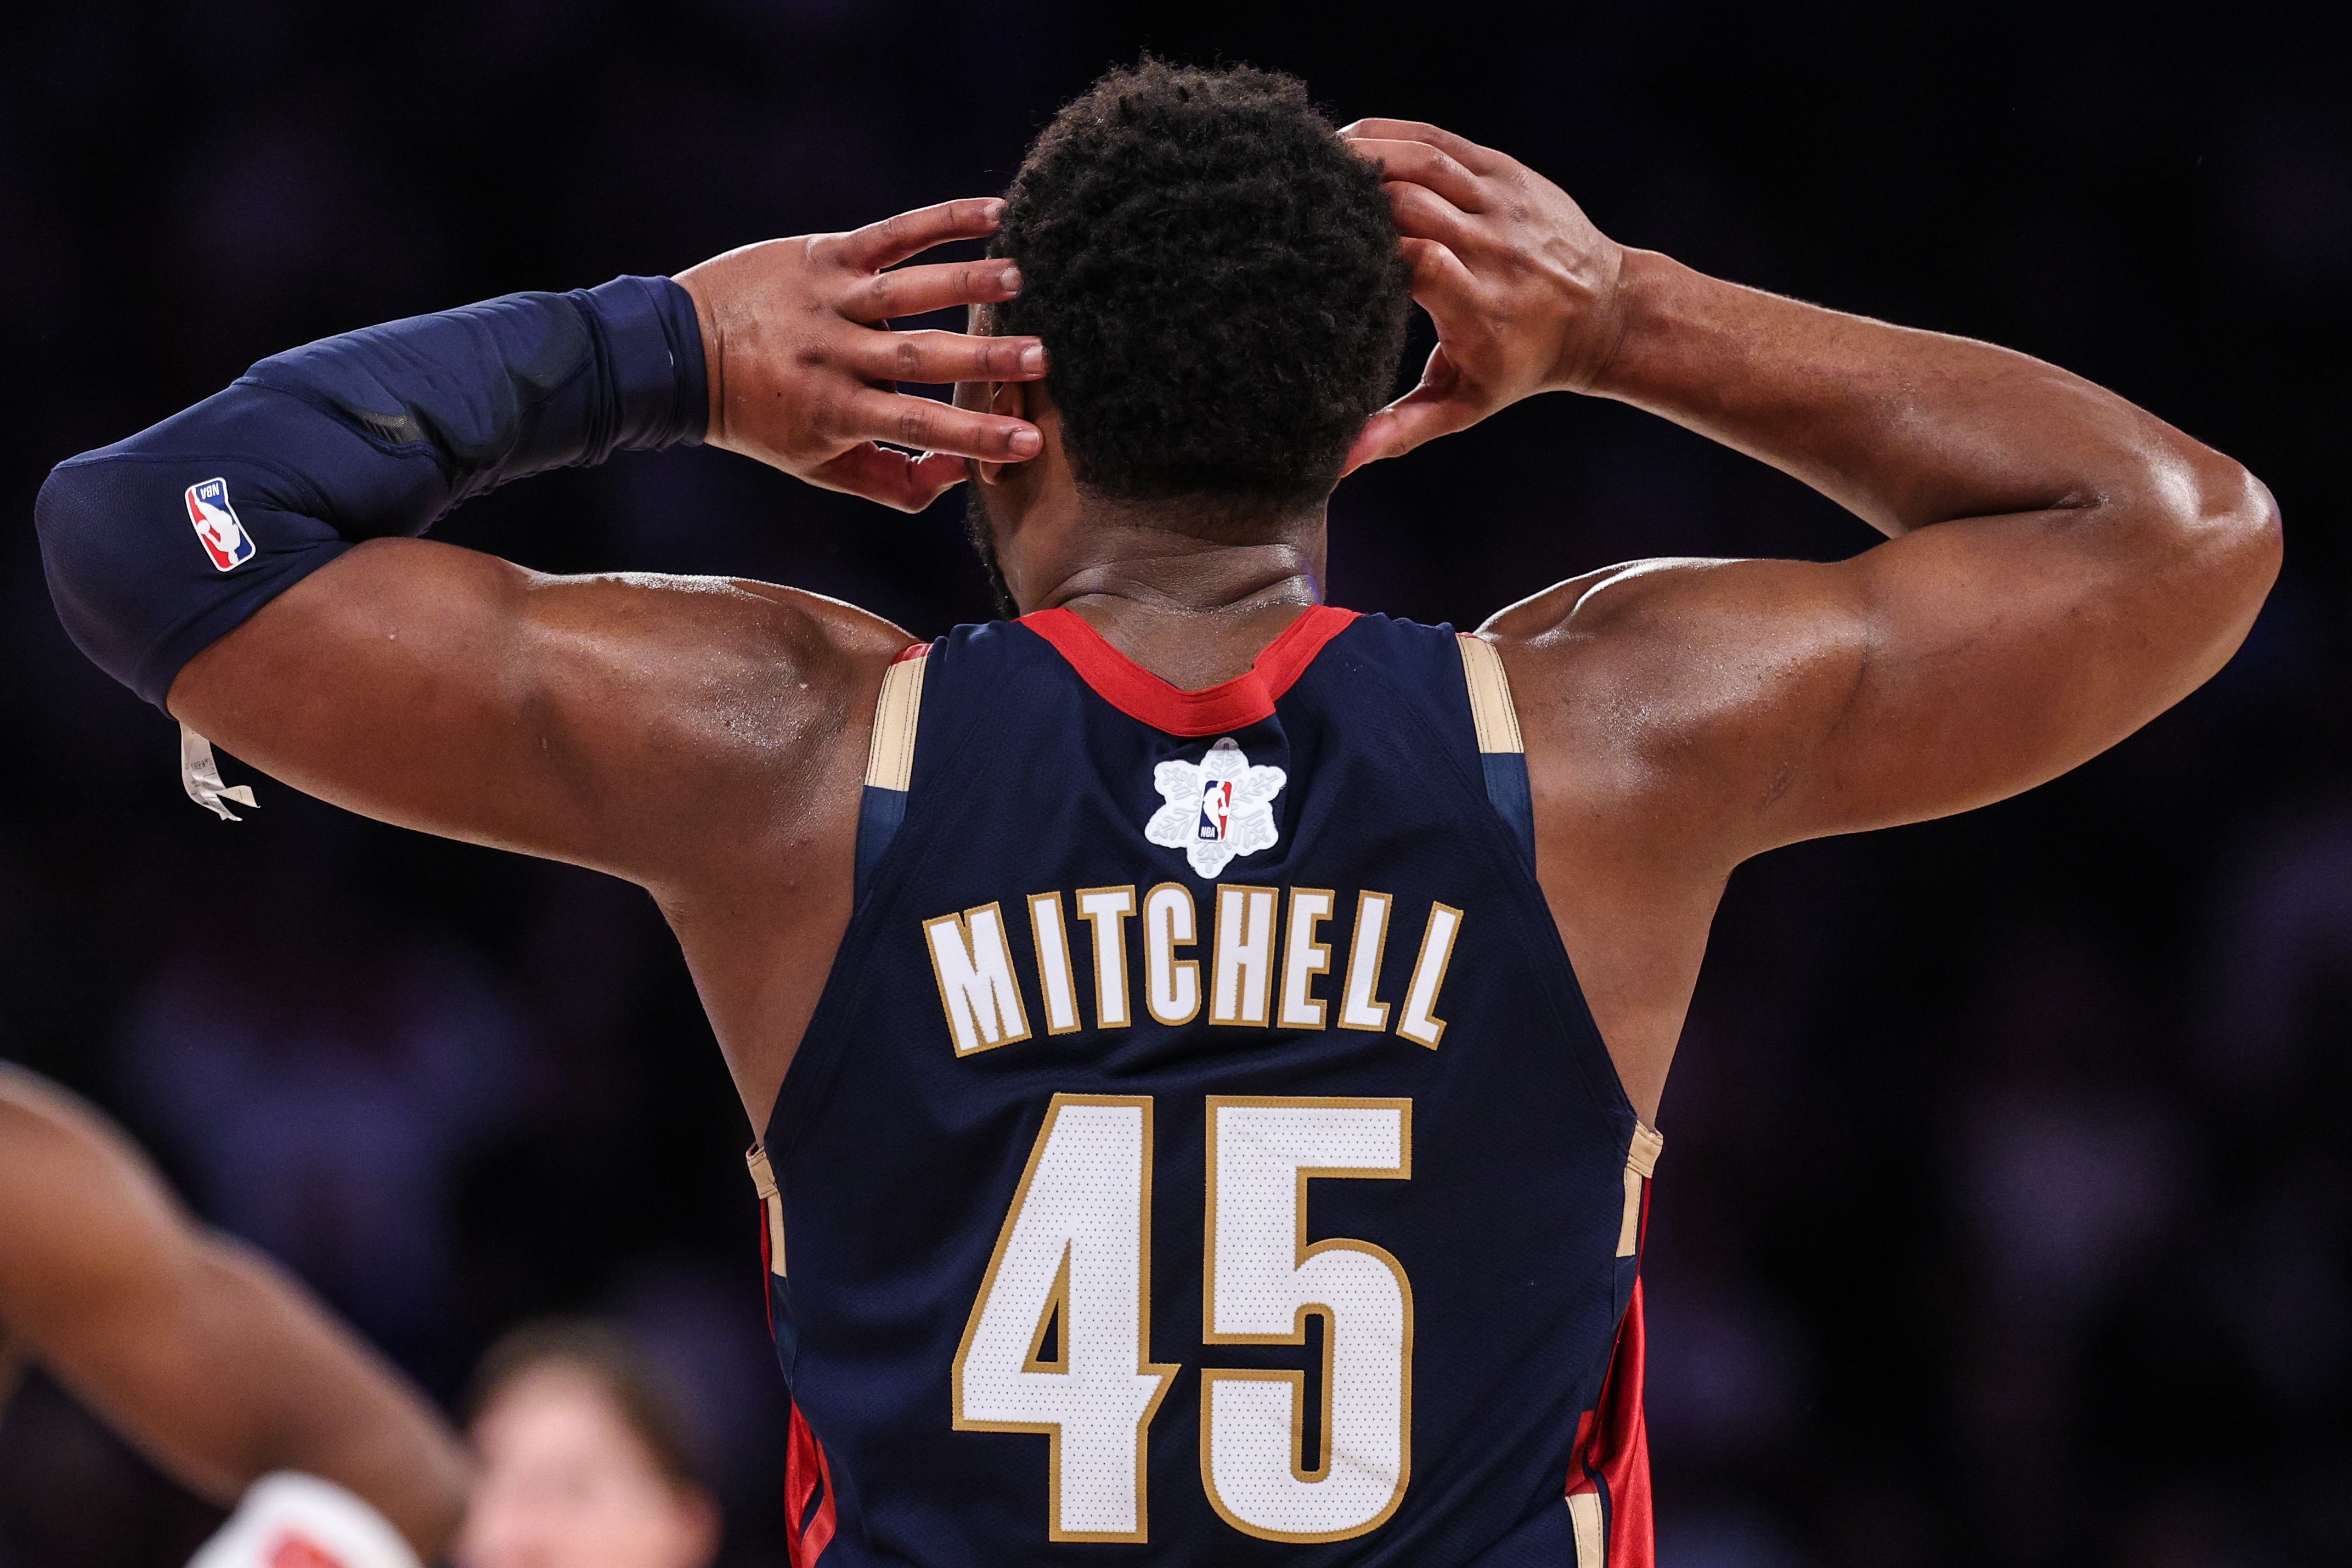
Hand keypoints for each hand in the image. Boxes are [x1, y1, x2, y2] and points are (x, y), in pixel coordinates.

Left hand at [675, 199, 1048, 510]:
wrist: (680, 352)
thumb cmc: (764, 417)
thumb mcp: (821, 467)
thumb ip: (896, 480)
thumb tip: (966, 472)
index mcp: (836, 413)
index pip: (918, 426)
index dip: (975, 436)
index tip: (1029, 440)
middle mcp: (835, 356)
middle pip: (919, 358)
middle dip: (982, 358)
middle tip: (1041, 356)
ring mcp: (830, 300)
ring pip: (907, 291)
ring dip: (966, 281)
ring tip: (1019, 278)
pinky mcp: (825, 255)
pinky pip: (892, 234)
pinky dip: (944, 220)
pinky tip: (995, 211)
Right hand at [1337, 121, 1627, 473]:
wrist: (1603, 312)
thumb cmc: (1520, 365)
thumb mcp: (1462, 404)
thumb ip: (1398, 430)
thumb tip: (1337, 465)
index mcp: (1481, 307)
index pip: (1419, 263)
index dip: (1365, 254)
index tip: (1314, 261)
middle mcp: (1494, 249)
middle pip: (1410, 204)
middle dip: (1349, 198)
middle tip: (1292, 206)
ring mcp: (1502, 203)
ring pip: (1421, 162)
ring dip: (1361, 155)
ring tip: (1308, 164)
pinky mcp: (1505, 171)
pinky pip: (1439, 141)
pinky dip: (1389, 134)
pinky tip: (1347, 141)